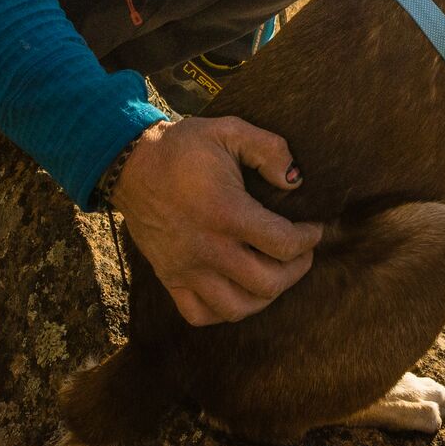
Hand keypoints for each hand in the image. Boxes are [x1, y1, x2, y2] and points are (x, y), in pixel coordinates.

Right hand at [110, 116, 321, 324]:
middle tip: (301, 253)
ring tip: (275, 272)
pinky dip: (224, 311)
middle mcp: (207, 247)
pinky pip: (200, 314)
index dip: (308, 240)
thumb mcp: (229, 131)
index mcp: (226, 212)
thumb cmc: (184, 147)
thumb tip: (295, 179)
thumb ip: (269, 149)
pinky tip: (238, 289)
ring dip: (265, 295)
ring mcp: (186, 268)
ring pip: (236, 308)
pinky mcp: (169, 278)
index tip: (313, 230)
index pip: (282, 244)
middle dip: (296, 270)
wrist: (131, 165)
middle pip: (267, 283)